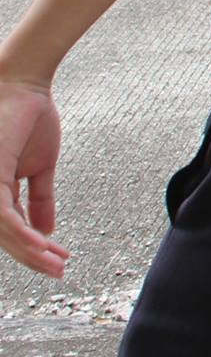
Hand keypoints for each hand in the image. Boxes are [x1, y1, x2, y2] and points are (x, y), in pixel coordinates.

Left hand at [0, 80, 66, 277]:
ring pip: (3, 234)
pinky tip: (43, 246)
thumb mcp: (39, 166)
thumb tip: (48, 230)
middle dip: (32, 258)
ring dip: (31, 253)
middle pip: (5, 239)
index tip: (58, 259)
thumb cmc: (27, 117)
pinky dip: (24, 235)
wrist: (21, 86)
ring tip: (57, 264)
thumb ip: (40, 200)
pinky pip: (4, 218)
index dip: (32, 248)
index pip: (9, 231)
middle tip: (59, 270)